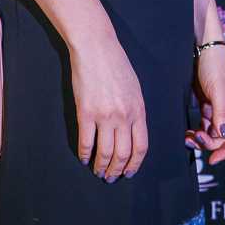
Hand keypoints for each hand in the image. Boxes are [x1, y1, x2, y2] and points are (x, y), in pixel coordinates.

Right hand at [68, 34, 147, 181]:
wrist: (95, 47)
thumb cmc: (116, 64)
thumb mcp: (135, 88)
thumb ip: (135, 111)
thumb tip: (132, 133)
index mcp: (138, 110)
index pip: (141, 147)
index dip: (135, 164)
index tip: (129, 172)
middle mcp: (124, 116)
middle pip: (123, 154)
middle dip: (117, 171)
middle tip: (111, 177)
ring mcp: (104, 116)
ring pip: (105, 153)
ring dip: (101, 167)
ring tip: (98, 171)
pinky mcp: (85, 112)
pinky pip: (86, 142)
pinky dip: (84, 154)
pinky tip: (83, 157)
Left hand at [185, 44, 224, 165]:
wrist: (203, 48)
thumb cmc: (214, 65)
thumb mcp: (217, 89)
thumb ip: (220, 113)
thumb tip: (223, 135)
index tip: (213, 159)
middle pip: (224, 138)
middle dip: (209, 142)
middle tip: (193, 139)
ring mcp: (218, 109)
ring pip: (212, 133)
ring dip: (201, 139)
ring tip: (187, 137)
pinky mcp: (208, 105)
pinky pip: (204, 125)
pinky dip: (197, 131)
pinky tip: (188, 132)